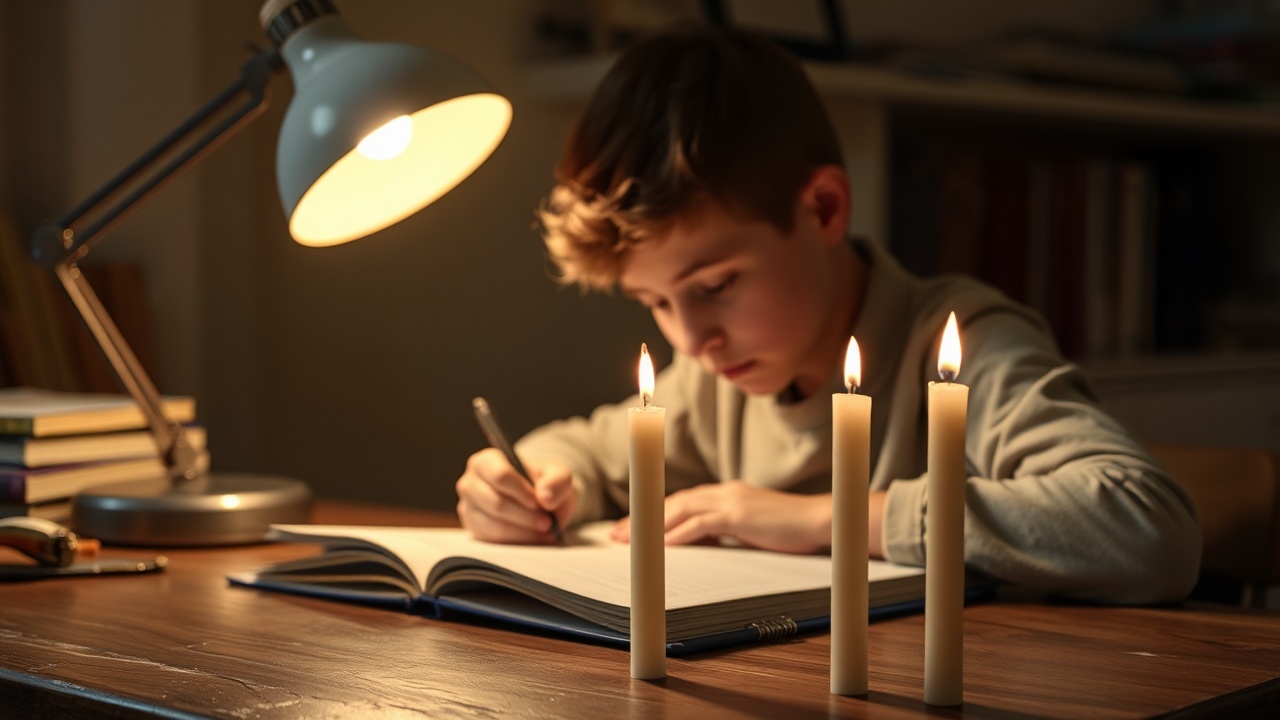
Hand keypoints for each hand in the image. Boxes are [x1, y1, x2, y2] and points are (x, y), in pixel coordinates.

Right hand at [455, 448, 576, 543]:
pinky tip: (534, 538)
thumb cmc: (544, 485)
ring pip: (494, 525)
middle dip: (525, 516)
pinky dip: (517, 542)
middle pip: (496, 503)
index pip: (499, 475)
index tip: (539, 503)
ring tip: (545, 531)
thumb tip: (545, 497)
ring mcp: (469, 508)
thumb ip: (557, 481)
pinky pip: (494, 541)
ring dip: (523, 532)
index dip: (521, 491)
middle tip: (548, 523)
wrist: (539, 504)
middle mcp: (471, 483)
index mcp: (487, 461)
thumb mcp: (558, 477)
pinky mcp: (474, 530)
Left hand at [610, 481, 832, 553]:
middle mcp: (724, 491)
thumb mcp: (754, 527)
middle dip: (643, 518)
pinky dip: (677, 534)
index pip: (682, 500)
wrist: (821, 520)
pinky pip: (699, 525)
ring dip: (651, 526)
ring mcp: (730, 501)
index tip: (634, 526)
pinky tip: (661, 545)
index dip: (655, 512)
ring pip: (680, 510)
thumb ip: (729, 529)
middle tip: (617, 534)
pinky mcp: (738, 515)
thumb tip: (706, 541)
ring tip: (629, 540)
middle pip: (672, 502)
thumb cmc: (792, 528)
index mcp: (727, 493)